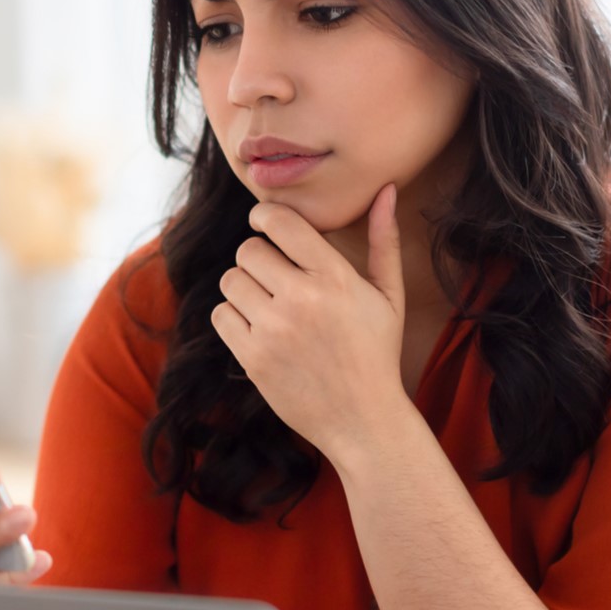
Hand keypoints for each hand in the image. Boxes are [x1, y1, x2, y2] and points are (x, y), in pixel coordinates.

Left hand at [211, 183, 413, 461]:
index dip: (263, 217)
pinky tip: (258, 328)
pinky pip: (221, 315)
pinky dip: (233, 318)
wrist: (363, 420)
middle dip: (257, 257)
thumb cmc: (377, 353)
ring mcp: (274, 331)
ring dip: (244, 288)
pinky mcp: (253, 359)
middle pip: (248, 250)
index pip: (279, 223)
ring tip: (267, 304)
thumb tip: (385, 189)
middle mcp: (302, 300)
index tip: (264, 225)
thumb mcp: (389, 296)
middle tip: (273, 276)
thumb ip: (384, 240)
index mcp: (335, 278)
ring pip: (230, 281)